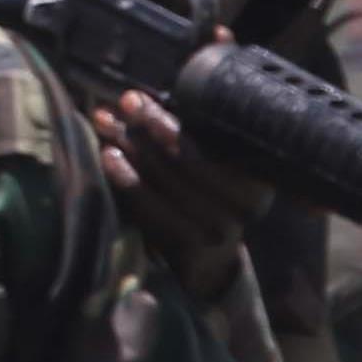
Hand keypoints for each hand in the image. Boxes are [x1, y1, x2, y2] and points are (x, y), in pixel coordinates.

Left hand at [90, 89, 271, 290]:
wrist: (211, 261)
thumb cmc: (205, 198)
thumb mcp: (210, 166)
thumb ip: (183, 136)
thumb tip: (135, 101)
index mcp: (255, 177)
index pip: (205, 140)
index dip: (165, 119)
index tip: (136, 99)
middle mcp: (243, 205)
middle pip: (183, 158)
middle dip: (145, 127)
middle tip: (118, 107)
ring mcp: (217, 229)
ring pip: (166, 181)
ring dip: (133, 148)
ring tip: (106, 125)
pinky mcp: (191, 248)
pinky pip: (153, 210)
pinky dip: (128, 180)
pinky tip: (109, 158)